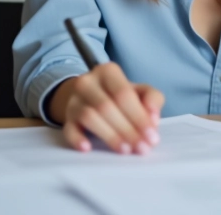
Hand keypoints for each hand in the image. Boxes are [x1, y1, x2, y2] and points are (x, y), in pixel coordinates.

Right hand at [50, 62, 164, 154]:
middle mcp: (87, 82)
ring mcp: (74, 99)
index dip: (139, 117)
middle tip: (142, 148)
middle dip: (127, 130)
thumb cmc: (121, 95)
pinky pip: (68, 128)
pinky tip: (88, 148)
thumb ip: (153, 98)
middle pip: (106, 106)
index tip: (152, 137)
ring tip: (126, 150)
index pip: (123, 94)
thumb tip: (153, 118)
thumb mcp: (140, 91)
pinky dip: (77, 139)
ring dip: (110, 136)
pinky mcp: (67, 117)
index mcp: (108, 71)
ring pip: (89, 117)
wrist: (91, 96)